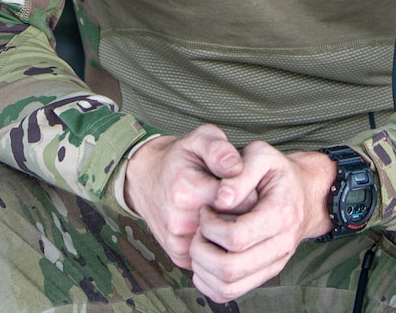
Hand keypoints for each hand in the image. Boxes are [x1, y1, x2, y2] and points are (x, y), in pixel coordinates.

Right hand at [123, 125, 243, 268]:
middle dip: (240, 211)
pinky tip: (209, 222)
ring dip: (227, 227)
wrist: (146, 178)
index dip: (248, 189)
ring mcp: (179, 243)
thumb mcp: (200, 139)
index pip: (243, 201)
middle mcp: (180, 222)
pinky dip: (216, 241)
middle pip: (235, 226)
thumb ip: (220, 149)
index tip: (238, 181)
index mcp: (187, 192)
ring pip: (225, 243)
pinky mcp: (180, 257)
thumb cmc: (179, 157)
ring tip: (218, 207)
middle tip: (230, 195)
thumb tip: (236, 168)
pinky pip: (212, 253)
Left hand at [185, 142, 337, 303]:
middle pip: (230, 268)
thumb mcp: (261, 155)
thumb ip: (240, 173)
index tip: (206, 209)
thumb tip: (221, 200)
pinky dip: (208, 282)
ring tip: (202, 243)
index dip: (211, 226)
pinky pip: (229, 293)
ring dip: (203, 268)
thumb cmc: (277, 172)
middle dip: (202, 250)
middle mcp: (281, 246)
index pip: (236, 238)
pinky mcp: (264, 274)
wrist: (304, 194)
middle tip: (199, 230)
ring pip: (228, 286)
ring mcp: (274, 264)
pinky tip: (205, 259)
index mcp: (280, 215)